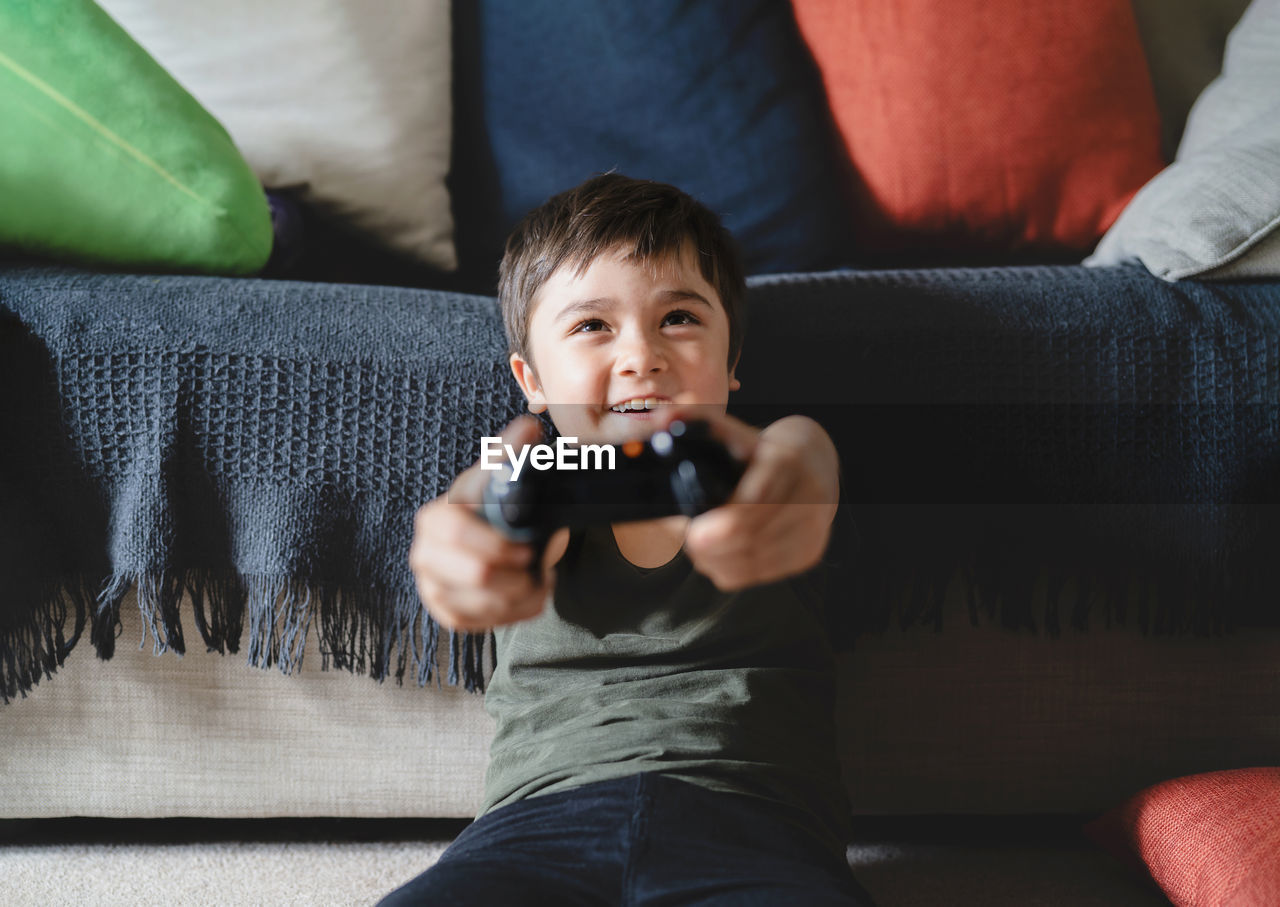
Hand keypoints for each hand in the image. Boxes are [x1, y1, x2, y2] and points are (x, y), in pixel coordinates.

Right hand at [408, 416, 568, 632]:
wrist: (488, 538)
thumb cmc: (493, 506)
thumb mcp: (501, 477)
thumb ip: (512, 452)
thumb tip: (528, 427)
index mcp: (434, 519)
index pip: (460, 534)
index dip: (499, 545)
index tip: (529, 549)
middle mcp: (425, 556)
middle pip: (476, 574)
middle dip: (516, 573)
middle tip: (536, 564)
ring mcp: (433, 588)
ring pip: (487, 604)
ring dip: (523, 592)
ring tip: (537, 577)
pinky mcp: (448, 615)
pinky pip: (489, 624)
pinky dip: (519, 611)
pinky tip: (529, 593)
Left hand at [657, 410, 839, 590]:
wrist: (816, 462)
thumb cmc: (765, 451)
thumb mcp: (736, 432)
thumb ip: (697, 423)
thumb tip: (662, 418)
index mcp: (786, 464)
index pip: (748, 505)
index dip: (715, 524)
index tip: (690, 530)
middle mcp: (807, 497)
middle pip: (748, 538)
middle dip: (710, 545)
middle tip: (689, 538)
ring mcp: (813, 528)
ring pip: (753, 562)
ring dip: (719, 560)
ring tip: (703, 545)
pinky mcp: (811, 551)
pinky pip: (763, 574)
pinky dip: (736, 569)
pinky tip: (724, 555)